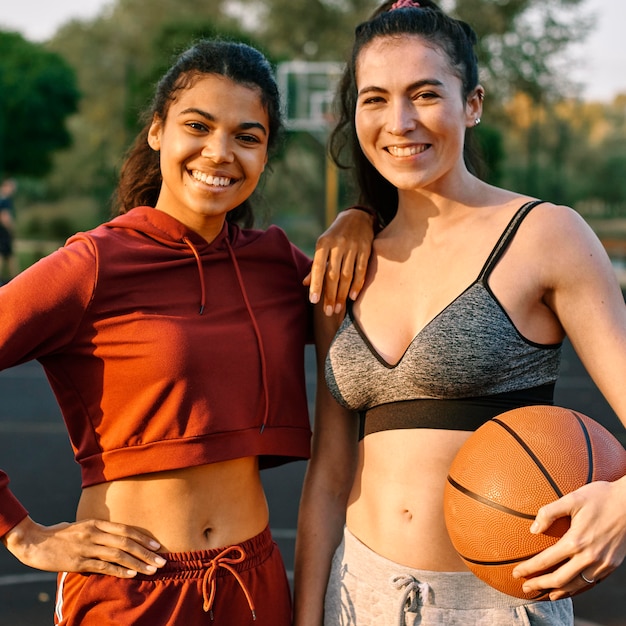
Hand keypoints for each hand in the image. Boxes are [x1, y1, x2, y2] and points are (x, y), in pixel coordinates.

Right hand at [2, 516, 166, 577]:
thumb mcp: (83, 526)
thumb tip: (119, 537)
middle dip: (147, 552)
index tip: (158, 546)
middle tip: (162, 560)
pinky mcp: (78, 561)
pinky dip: (119, 570)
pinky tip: (132, 574)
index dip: (144, 538)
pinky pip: (103, 566)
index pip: (127, 530)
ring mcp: (87, 547)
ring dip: (138, 563)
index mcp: (97, 523)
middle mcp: (95, 533)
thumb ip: (101, 531)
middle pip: (127, 542)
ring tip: (152, 570)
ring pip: (118, 555)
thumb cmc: (61, 535)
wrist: (35, 541)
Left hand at [305, 209, 373, 315]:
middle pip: (333, 275)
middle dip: (330, 295)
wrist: (357, 216)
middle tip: (328, 312)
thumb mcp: (323, 245)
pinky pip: (361, 270)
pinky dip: (357, 285)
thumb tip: (305, 284)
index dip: (316, 284)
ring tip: (338, 309)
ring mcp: (353, 247)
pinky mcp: (366, 249)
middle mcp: (338, 245)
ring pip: (347, 275)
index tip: (313, 300)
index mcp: (323, 243)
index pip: (318, 267)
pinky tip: (352, 297)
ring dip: (342, 294)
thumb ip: (316, 265)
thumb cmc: (335, 235)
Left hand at [512, 479, 625, 599]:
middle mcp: (589, 557)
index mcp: (576, 541)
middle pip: (559, 580)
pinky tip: (569, 589)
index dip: (529, 569)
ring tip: (545, 594)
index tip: (516, 573)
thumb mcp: (572, 498)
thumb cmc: (600, 496)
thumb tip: (533, 529)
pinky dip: (577, 589)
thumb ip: (549, 512)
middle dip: (540, 586)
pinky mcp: (612, 565)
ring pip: (577, 586)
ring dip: (558, 592)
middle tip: (525, 587)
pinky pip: (591, 583)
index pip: (546, 561)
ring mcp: (602, 564)